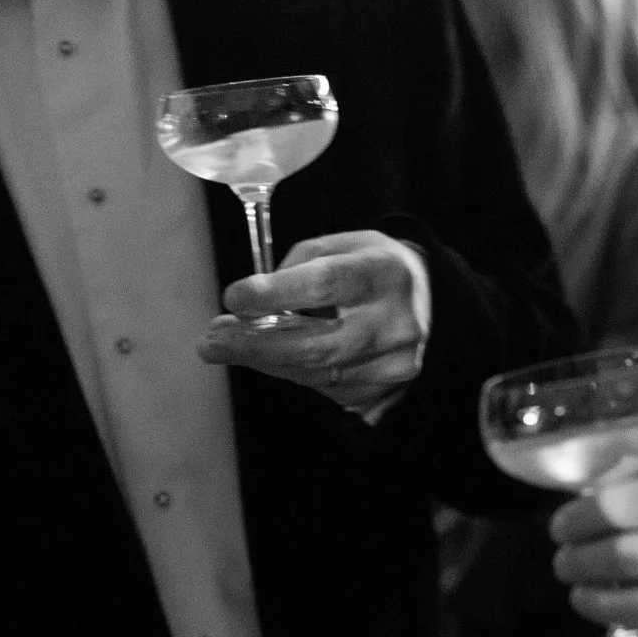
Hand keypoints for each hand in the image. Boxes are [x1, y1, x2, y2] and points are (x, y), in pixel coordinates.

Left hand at [198, 229, 428, 414]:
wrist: (427, 303)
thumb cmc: (371, 268)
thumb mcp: (340, 246)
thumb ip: (295, 269)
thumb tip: (248, 308)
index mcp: (384, 273)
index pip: (326, 285)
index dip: (275, 294)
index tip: (233, 297)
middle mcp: (396, 323)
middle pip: (317, 345)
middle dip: (255, 345)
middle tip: (210, 342)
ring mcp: (393, 364)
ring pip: (315, 372)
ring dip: (262, 361)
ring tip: (224, 345)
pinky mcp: (384, 390)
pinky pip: (323, 387)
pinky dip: (288, 371)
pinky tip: (264, 356)